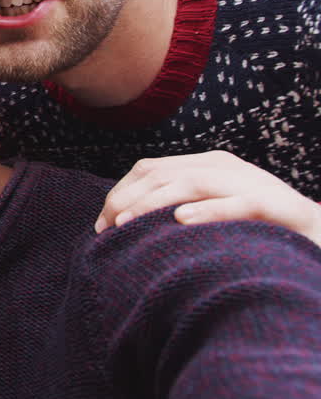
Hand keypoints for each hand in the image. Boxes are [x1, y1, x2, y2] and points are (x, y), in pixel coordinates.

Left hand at [95, 151, 320, 244]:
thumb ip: (176, 207)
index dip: (120, 192)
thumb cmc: (256, 227)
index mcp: (207, 164)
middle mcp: (224, 167)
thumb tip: (123, 222)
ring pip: (190, 184)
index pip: (150, 168)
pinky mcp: (273, 204)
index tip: (100, 224)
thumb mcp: (211, 209)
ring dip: (151, 204)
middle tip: (105, 229)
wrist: (319, 233)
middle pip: (162, 173)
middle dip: (127, 199)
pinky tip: (181, 220)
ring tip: (125, 224)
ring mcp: (249, 183)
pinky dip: (208, 211)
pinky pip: (236, 204)